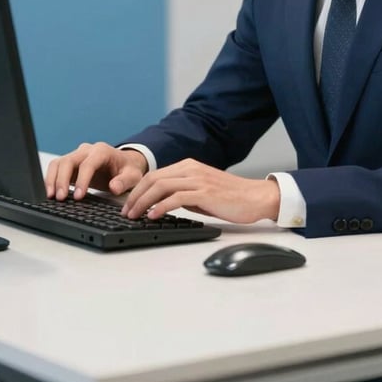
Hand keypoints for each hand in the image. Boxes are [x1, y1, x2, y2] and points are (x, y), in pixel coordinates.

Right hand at [44, 142, 147, 199]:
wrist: (124, 163)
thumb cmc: (128, 169)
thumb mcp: (133, 176)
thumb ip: (125, 181)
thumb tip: (114, 187)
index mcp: (102, 151)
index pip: (88, 164)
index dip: (82, 180)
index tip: (79, 196)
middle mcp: (87, 150)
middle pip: (69, 161)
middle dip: (62, 179)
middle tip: (60, 198)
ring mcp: (77, 156)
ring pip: (58, 163)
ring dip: (52, 179)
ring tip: (51, 196)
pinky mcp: (70, 163)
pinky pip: (56, 168)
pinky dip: (51, 179)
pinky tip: (50, 192)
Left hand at [121, 158, 279, 223]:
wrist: (256, 197)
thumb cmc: (231, 197)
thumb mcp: (202, 191)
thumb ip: (183, 193)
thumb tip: (162, 204)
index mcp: (189, 166)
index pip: (155, 175)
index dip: (138, 190)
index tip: (128, 204)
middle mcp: (191, 169)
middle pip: (153, 179)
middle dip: (135, 196)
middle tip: (126, 212)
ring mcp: (198, 180)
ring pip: (161, 187)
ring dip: (143, 202)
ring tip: (134, 215)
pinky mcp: (205, 193)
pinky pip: (176, 198)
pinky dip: (161, 207)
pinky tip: (153, 216)